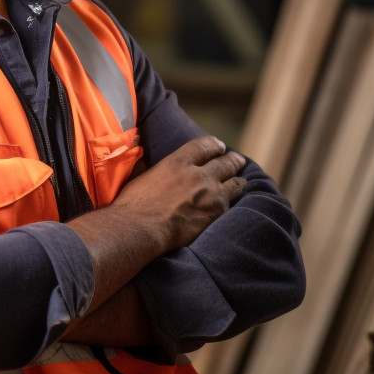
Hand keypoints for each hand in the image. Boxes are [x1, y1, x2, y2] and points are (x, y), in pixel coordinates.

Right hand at [111, 135, 246, 253]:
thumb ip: (149, 167)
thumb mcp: (139, 176)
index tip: (220, 147)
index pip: (204, 146)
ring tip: (240, 181)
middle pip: (225, 162)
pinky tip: (230, 204)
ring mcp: (210, 194)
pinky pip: (230, 205)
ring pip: (234, 183)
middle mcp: (198, 175)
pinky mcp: (215, 214)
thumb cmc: (133, 204)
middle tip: (238, 160)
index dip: (215, 145)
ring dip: (238, 181)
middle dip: (234, 160)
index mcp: (178, 162)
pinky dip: (231, 202)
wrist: (140, 228)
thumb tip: (144, 160)